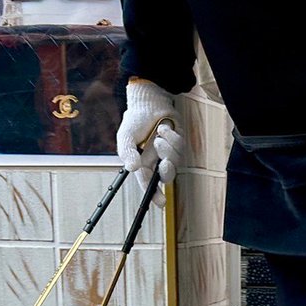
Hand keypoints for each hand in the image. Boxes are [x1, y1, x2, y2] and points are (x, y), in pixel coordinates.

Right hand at [116, 80, 183, 207]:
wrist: (148, 103)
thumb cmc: (135, 121)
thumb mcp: (125, 137)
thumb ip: (127, 153)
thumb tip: (132, 168)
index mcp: (143, 164)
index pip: (149, 183)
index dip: (155, 195)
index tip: (161, 203)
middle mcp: (157, 161)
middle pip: (167, 176)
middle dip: (167, 171)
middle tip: (163, 164)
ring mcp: (170, 152)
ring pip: (175, 160)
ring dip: (167, 148)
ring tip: (158, 135)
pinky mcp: (179, 142)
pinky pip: (180, 145)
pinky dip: (171, 136)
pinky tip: (163, 128)